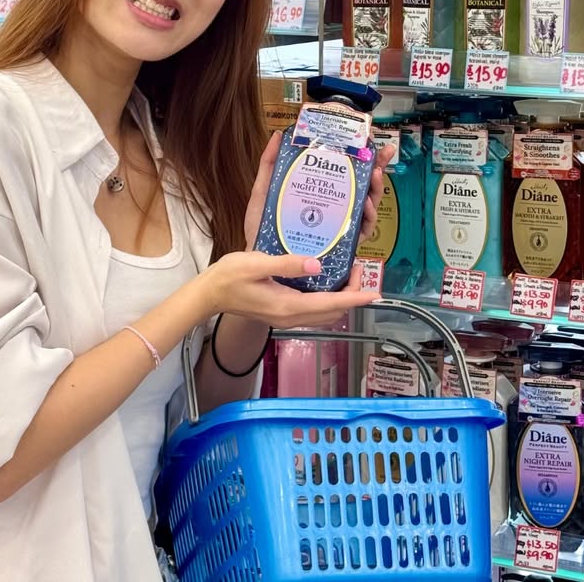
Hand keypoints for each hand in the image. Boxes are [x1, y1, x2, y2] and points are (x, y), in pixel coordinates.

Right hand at [199, 252, 377, 329]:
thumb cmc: (230, 277)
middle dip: (352, 295)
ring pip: (324, 314)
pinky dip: (327, 299)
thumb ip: (287, 264)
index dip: (355, 298)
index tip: (374, 293)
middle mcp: (291, 317)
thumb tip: (318, 264)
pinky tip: (326, 281)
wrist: (209, 294)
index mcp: (288, 306)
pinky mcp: (282, 314)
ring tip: (348, 274)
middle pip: (332, 312)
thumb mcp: (258, 264)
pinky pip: (313, 311)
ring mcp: (286, 318)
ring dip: (340, 298)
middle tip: (359, 269)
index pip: (331, 304)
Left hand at [244, 133, 394, 251]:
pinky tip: (365, 204)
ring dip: (375, 189)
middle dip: (378, 167)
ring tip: (375, 175)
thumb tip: (279, 134)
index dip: (360, 156)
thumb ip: (270, 164)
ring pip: (367, 205)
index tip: (371, 139)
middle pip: (362, 185)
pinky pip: (362, 230)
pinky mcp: (341, 244)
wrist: (259, 261)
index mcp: (319, 192)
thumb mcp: (264, 191)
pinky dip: (368, 216)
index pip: (344, 171)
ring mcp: (340, 225)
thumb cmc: (262, 227)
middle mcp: (334, 207)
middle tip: (385, 152)